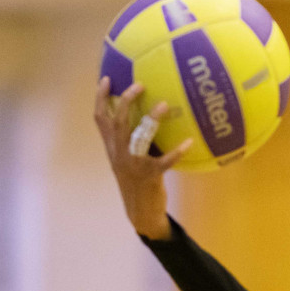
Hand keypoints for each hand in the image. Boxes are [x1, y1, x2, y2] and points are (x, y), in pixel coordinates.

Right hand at [93, 77, 193, 240]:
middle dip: (126, 100)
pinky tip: (189, 141)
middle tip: (140, 84)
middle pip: (118, 122)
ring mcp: (134, 164)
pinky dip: (178, 151)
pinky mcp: (150, 176)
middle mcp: (119, 153)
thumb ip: (130, 139)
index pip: (100, 119)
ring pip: (139, 138)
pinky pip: (165, 161)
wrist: (141, 212)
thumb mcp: (127, 159)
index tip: (106, 78)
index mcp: (112, 147)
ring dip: (151, 120)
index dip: (101, 98)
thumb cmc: (138, 181)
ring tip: (163, 104)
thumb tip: (146, 113)